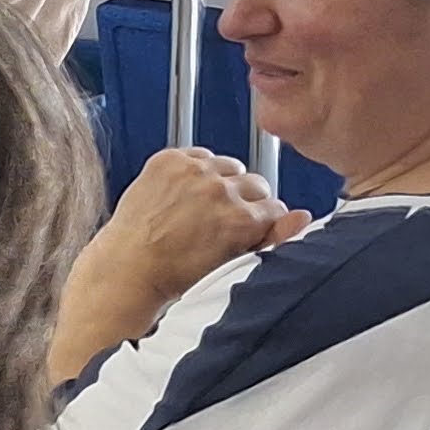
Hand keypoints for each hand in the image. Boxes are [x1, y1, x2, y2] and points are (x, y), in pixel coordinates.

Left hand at [52, 150, 302, 389]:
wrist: (128, 267)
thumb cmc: (176, 274)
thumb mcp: (234, 264)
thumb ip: (274, 239)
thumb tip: (301, 217)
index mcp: (241, 218)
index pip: (276, 207)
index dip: (263, 221)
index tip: (250, 229)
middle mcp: (219, 190)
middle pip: (257, 184)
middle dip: (246, 200)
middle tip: (224, 220)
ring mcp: (192, 171)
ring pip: (230, 166)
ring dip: (223, 182)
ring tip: (203, 206)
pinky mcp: (168, 160)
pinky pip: (199, 154)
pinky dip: (196, 169)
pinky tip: (185, 193)